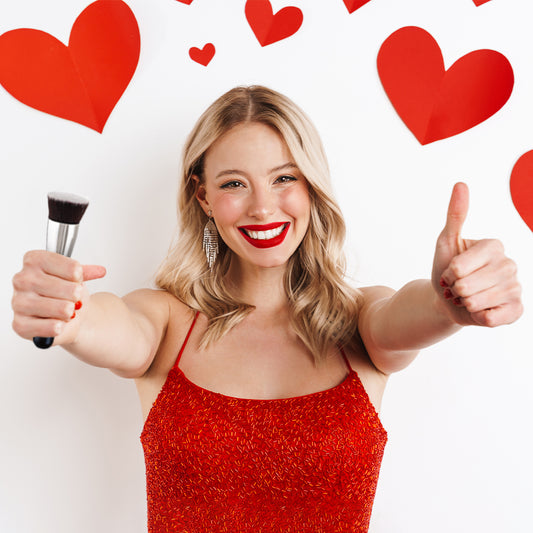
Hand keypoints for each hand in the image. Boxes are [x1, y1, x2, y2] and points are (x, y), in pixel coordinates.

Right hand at [12, 250, 105, 341]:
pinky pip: (51, 327)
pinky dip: (60, 327)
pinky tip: (58, 323)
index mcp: (34, 260)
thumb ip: (85, 272)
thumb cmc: (64, 294)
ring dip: (70, 312)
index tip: (76, 279)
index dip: (79, 277)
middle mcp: (22, 279)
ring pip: (63, 309)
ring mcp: (18, 302)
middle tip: (72, 299)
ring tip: (66, 311)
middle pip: (71, 289)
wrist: (62, 317)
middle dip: (77, 297)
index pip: (73, 267)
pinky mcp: (20, 325)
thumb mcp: (76, 277)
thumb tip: (100, 271)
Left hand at [431, 182, 522, 326]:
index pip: (460, 267)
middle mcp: (509, 264)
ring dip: (463, 303)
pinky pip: (491, 318)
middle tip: (457, 286)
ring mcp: (515, 287)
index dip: (449, 273)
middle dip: (454, 289)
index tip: (452, 271)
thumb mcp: (446, 242)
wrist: (450, 301)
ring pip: (476, 302)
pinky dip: (478, 317)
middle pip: (467, 285)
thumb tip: (461, 184)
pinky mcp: (516, 310)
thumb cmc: (447, 269)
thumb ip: (455, 215)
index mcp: (494, 245)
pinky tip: (479, 310)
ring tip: (465, 297)